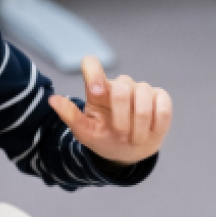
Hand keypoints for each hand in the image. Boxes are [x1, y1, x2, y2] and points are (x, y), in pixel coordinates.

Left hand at [48, 56, 172, 165]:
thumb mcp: (85, 132)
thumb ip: (70, 116)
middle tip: (122, 136)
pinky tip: (150, 132)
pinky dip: (156, 124)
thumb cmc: (104, 138)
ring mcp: (142, 89)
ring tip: (135, 139)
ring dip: (139, 125)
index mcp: (98, 89)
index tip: (96, 92)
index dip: (94, 72)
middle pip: (122, 87)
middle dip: (122, 117)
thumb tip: (52, 100)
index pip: (92, 64)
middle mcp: (120, 84)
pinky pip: (163, 107)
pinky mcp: (161, 97)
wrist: (128, 152)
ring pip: (144, 98)